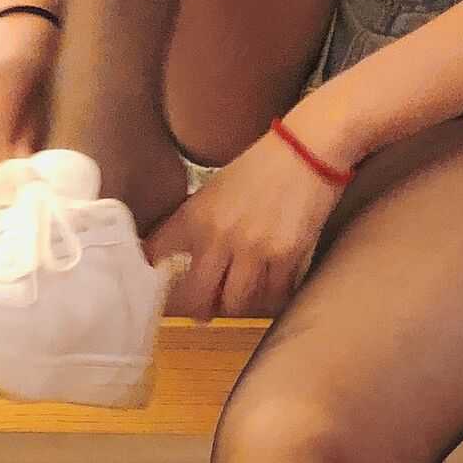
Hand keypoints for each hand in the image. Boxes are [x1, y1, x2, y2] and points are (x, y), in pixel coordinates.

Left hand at [142, 124, 346, 321]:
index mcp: (196, 215)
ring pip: (236, 304)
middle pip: (197, 296)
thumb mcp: (215, 188)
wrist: (307, 149)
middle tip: (204, 313)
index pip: (159, 255)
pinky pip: (272, 296)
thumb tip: (180, 252)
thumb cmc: (262, 165)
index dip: (154, 275)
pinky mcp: (286, 256)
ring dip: (237, 306)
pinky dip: (271, 300)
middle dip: (199, 309)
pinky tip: (271, 292)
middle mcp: (219, 235)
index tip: (159, 285)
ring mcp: (253, 249)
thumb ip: (195, 221)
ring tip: (241, 301)